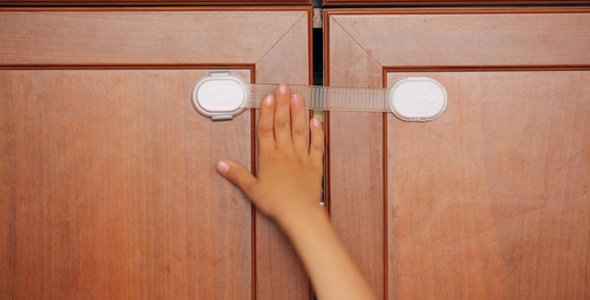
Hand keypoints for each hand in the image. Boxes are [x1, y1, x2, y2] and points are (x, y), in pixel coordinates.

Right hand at [216, 84, 323, 221]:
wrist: (299, 212)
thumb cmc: (276, 203)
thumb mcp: (251, 189)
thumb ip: (237, 174)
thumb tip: (222, 164)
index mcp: (269, 157)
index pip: (266, 129)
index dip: (266, 111)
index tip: (268, 97)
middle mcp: (285, 153)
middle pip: (282, 124)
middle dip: (282, 104)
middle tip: (283, 86)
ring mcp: (301, 157)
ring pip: (300, 130)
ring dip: (298, 112)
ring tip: (298, 96)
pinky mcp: (314, 165)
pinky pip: (317, 145)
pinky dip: (317, 131)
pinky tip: (316, 119)